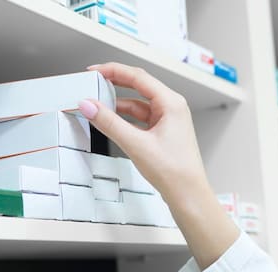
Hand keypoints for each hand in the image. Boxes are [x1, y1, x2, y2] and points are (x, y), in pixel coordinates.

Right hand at [79, 63, 207, 205]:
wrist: (188, 195)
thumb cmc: (174, 172)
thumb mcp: (136, 144)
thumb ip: (109, 123)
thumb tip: (89, 106)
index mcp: (171, 103)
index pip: (138, 77)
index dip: (113, 71)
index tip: (94, 72)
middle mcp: (172, 107)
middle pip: (138, 86)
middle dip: (114, 83)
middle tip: (93, 82)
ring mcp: (168, 120)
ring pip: (138, 103)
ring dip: (118, 103)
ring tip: (97, 104)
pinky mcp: (163, 132)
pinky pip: (140, 118)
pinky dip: (124, 117)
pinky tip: (111, 120)